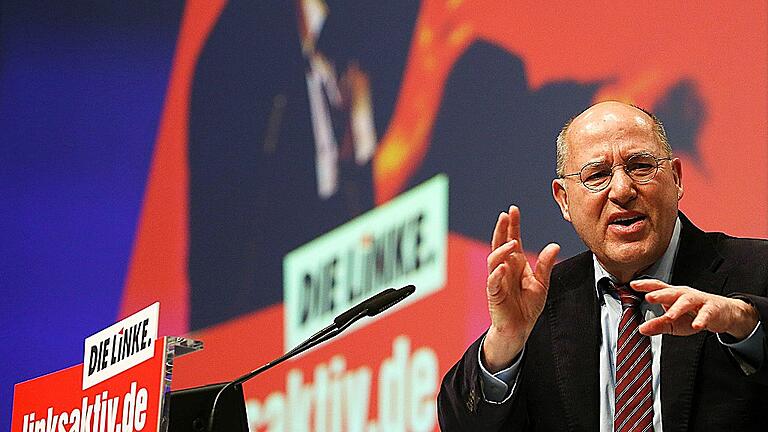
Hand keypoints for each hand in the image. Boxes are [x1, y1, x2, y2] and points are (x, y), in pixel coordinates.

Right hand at [483, 205, 559, 371]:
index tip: (513, 210)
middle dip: (501, 230)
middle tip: (505, 215)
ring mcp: (498, 280)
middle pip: (499, 244)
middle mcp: (504, 268)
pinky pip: (493, 282)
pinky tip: (503, 267)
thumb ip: (545, 265)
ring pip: (494, 260)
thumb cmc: (527, 306)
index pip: (511, 239)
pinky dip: (497, 274)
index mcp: (515, 263)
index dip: (512, 225)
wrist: (519, 328)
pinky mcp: (494, 294)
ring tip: (511, 243)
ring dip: (501, 250)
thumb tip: (554, 245)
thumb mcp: (541, 283)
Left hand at [632, 279, 758, 339]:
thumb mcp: (673, 322)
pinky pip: (706, 314)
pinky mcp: (712, 309)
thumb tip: (641, 329)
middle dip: (659, 294)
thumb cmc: (694, 314)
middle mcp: (684, 294)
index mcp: (673, 295)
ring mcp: (699, 300)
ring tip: (669, 316)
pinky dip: (701, 319)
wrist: (723, 313)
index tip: (632, 285)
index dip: (645, 285)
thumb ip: (658, 324)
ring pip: (687, 301)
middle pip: (671, 292)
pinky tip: (697, 326)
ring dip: (678, 308)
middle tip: (648, 297)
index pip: (658, 287)